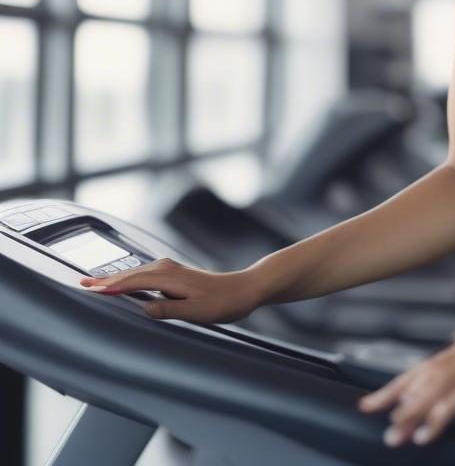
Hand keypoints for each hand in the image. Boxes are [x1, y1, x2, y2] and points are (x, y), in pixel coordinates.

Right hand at [79, 257, 260, 323]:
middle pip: (130, 273)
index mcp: (170, 277)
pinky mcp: (175, 273)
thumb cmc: (223, 303)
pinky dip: (130, 277)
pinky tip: (124, 282)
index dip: (111, 286)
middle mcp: (168, 269)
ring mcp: (172, 269)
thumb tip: (144, 308)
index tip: (90, 289)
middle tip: (82, 284)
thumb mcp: (196, 313)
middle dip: (106, 279)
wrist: (244, 289)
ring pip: (137, 272)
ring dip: (116, 277)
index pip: (133, 282)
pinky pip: (145, 274)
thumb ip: (169, 310)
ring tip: (95, 283)